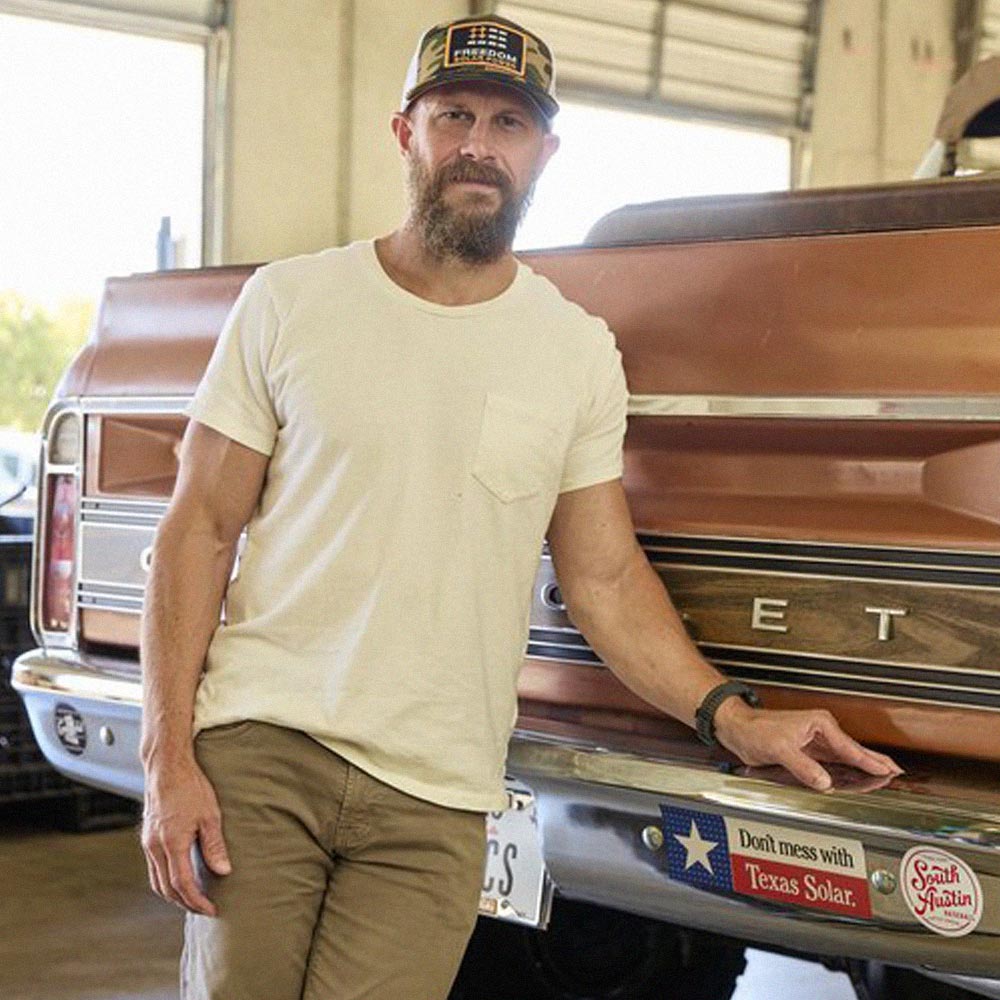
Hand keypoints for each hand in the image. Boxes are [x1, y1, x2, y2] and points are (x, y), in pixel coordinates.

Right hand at [141, 757, 230, 915]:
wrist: (167, 767)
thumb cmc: (190, 787)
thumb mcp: (210, 815)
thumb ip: (214, 846)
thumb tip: (224, 871)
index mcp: (171, 844)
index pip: (182, 884)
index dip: (196, 901)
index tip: (211, 909)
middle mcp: (154, 847)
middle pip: (166, 888)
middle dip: (185, 903)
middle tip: (204, 909)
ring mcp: (148, 842)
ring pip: (156, 880)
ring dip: (173, 894)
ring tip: (192, 899)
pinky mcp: (147, 836)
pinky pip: (154, 867)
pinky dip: (165, 880)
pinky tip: (179, 877)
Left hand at [713, 699, 903, 791]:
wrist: (738, 727)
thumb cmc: (755, 729)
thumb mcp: (780, 749)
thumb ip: (804, 767)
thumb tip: (825, 782)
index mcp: (819, 725)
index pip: (851, 748)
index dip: (871, 761)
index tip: (888, 770)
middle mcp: (821, 732)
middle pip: (854, 752)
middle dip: (875, 763)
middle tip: (895, 774)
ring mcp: (816, 742)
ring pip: (846, 759)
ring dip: (863, 769)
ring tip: (882, 778)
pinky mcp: (809, 753)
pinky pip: (834, 764)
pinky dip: (846, 772)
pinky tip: (855, 779)